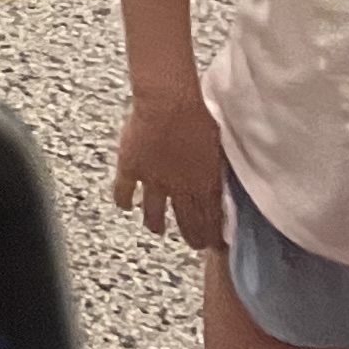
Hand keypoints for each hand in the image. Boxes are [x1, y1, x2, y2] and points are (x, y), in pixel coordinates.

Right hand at [110, 89, 226, 248]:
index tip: (215, 245)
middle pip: (186, 221)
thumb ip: (218, 167)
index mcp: (205, 183)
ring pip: (154, 213)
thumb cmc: (200, 116)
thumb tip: (224, 176)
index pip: (211, 219)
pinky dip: (124, 201)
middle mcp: (179, 189)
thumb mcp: (219, 145)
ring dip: (157, 224)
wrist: (169, 104)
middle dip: (191, 237)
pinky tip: (125, 206)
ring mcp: (153, 181)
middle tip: (193, 244)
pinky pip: (124, 191)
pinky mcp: (131, 168)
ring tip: (157, 229)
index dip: (214, 235)